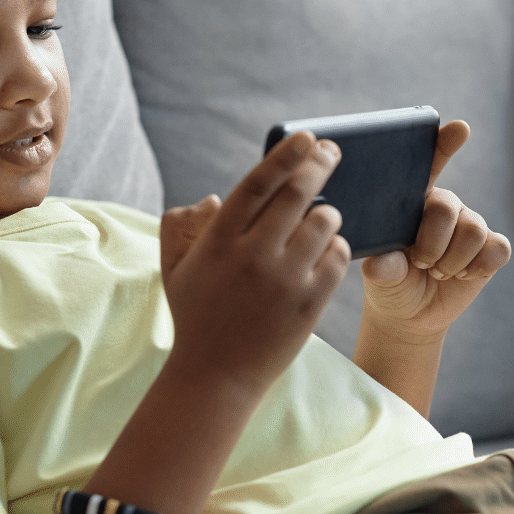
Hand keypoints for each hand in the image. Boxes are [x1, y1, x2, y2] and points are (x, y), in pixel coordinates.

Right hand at [160, 131, 350, 396]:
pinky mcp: (310, 304)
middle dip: (319, 165)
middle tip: (331, 152)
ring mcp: (284, 281)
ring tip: (320, 219)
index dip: (284, 156)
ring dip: (327, 213)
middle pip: (298, 194)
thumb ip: (180, 226)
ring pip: (325, 222)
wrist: (216, 376)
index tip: (306, 137)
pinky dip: (336, 248)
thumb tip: (214, 198)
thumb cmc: (195, 316)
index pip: (257, 185)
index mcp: (218, 242)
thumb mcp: (174, 269)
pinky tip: (324, 252)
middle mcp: (253, 256)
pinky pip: (338, 257)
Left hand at [360, 120, 510, 340]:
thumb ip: (382, 268)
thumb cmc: (390, 284)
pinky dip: (478, 268)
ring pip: (473, 231)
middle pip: (448, 208)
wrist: (410, 314)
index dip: (445, 144)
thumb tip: (379, 266)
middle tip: (421, 264)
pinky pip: (497, 249)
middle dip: (432, 245)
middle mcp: (444, 206)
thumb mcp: (380, 277)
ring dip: (453, 261)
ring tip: (438, 272)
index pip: (430, 165)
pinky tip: (462, 275)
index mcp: (412, 201)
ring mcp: (470, 224)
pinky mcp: (491, 248)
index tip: (460, 129)